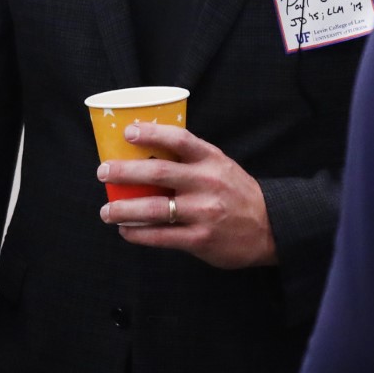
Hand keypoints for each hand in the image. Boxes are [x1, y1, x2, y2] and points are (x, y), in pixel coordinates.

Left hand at [97, 123, 276, 268]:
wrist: (270, 227)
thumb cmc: (236, 193)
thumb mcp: (220, 166)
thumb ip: (190, 160)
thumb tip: (145, 155)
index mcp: (211, 159)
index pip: (178, 139)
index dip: (150, 133)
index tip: (126, 133)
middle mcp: (207, 183)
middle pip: (158, 173)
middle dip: (124, 172)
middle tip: (103, 172)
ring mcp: (203, 212)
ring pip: (153, 209)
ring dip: (123, 209)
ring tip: (106, 210)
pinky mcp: (200, 239)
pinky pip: (161, 236)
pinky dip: (138, 234)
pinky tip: (126, 231)